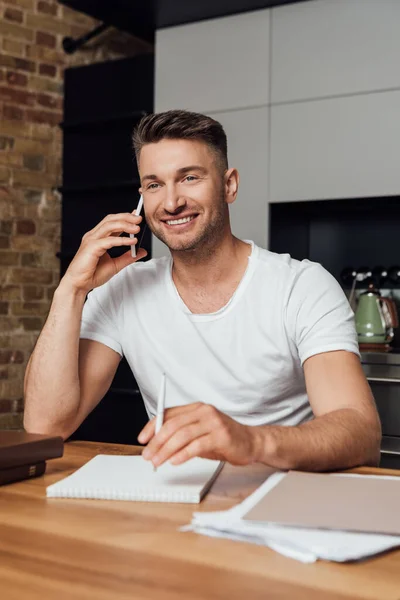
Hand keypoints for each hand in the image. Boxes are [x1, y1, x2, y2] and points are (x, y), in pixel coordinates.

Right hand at [61, 212, 146, 293]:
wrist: (79, 285)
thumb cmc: (92, 275)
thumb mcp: (115, 264)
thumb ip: (128, 257)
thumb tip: (142, 251)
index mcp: (97, 238)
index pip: (111, 222)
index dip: (124, 217)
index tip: (137, 215)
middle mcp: (93, 236)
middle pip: (110, 220)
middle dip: (126, 217)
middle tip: (139, 218)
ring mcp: (91, 240)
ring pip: (109, 226)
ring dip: (124, 225)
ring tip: (137, 228)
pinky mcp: (91, 248)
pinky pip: (109, 240)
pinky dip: (122, 240)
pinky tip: (132, 241)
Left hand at [138, 402, 260, 466]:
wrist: (252, 442)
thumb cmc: (224, 439)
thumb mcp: (200, 433)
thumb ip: (182, 435)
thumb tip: (157, 445)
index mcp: (197, 408)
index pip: (168, 413)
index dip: (152, 426)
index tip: (142, 439)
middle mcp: (204, 411)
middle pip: (173, 425)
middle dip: (157, 442)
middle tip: (148, 455)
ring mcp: (214, 422)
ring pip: (183, 435)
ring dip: (166, 450)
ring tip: (157, 462)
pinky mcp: (221, 436)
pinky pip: (197, 445)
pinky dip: (183, 454)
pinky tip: (175, 461)